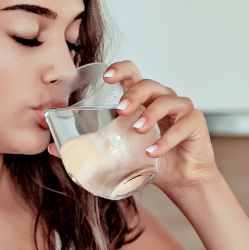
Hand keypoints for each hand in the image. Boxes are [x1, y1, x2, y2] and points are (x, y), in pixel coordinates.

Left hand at [75, 61, 218, 191]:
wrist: (182, 179)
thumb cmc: (150, 159)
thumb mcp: (118, 153)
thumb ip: (89, 147)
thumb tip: (52, 148)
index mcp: (143, 99)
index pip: (132, 74)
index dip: (121, 70)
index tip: (106, 76)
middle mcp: (162, 98)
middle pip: (149, 84)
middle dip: (134, 94)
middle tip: (120, 110)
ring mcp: (181, 109)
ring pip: (168, 100)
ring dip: (151, 114)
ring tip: (138, 130)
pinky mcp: (196, 124)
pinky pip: (184, 125)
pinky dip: (167, 139)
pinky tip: (153, 152)